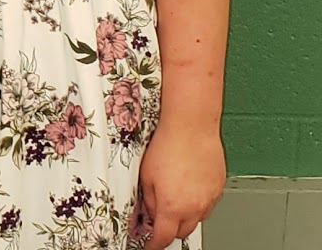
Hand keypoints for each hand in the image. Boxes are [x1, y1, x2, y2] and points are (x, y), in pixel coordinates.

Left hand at [138, 120, 224, 248]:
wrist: (191, 126)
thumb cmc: (168, 143)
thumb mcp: (146, 175)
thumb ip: (148, 200)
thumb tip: (149, 212)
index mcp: (172, 206)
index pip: (163, 238)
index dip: (154, 244)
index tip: (150, 244)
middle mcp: (193, 207)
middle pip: (182, 232)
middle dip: (171, 228)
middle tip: (161, 217)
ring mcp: (208, 198)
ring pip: (197, 218)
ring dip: (186, 213)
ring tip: (176, 193)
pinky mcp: (218, 188)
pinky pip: (207, 202)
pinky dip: (198, 199)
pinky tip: (189, 182)